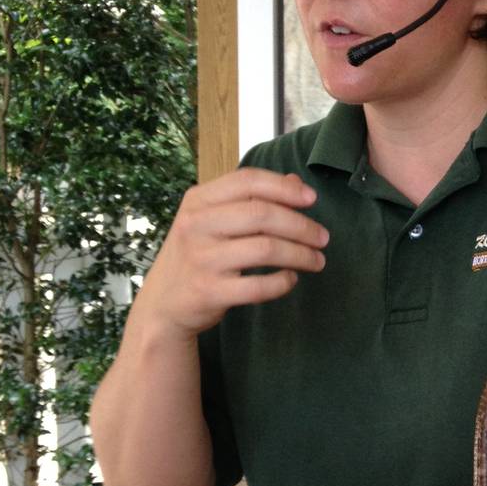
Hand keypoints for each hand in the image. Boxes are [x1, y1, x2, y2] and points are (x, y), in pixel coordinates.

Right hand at [135, 169, 329, 338]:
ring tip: (317, 261)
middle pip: (262, 214)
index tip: (312, 199)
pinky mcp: (209, 292)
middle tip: (323, 238)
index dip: (285, 188)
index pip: (247, 181)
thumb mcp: (212, 220)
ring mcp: (201, 259)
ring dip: (300, 255)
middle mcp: (197, 225)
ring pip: (265, 248)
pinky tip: (291, 279)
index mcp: (198, 200)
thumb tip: (296, 183)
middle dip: (301, 226)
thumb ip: (251, 199)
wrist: (163, 304)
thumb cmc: (196, 255)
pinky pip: (258, 286)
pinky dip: (283, 282)